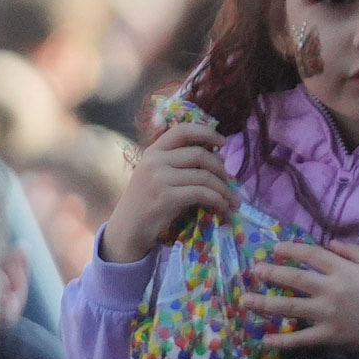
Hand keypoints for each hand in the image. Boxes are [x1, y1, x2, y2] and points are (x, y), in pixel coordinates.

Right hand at [106, 108, 233, 261]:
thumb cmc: (147, 201)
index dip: (206, 132)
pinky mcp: (167, 198)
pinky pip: (202, 194)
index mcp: (153, 151)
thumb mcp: (156, 174)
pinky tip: (222, 206)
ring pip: (204, 176)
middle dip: (221, 168)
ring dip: (224, 189)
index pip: (182, 130)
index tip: (223, 142)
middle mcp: (155, 161)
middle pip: (199, 154)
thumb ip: (177, 162)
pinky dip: (217, 200)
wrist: (128, 228)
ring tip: (231, 199)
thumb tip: (216, 157)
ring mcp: (159, 178)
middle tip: (229, 181)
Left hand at [252, 238, 358, 358]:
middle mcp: (330, 290)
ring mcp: (327, 314)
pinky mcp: (328, 335)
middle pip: (294, 279)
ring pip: (290, 307)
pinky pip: (301, 339)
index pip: (311, 256)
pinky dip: (283, 342)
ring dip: (265, 303)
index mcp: (343, 271)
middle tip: (254, 270)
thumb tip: (330, 243)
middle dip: (271, 273)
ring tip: (245, 300)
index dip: (291, 250)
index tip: (276, 248)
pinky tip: (265, 340)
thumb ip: (354, 251)